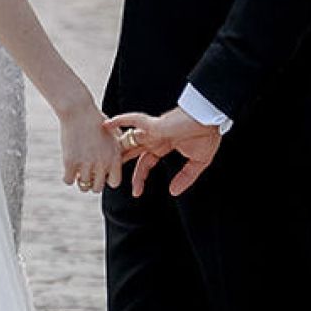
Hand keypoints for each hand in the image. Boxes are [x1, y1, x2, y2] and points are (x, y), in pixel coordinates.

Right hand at [59, 93, 125, 197]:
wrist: (79, 110)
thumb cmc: (97, 120)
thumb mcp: (113, 134)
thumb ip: (118, 149)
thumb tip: (121, 159)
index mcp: (114, 158)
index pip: (114, 183)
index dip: (107, 179)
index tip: (101, 172)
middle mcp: (102, 163)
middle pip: (97, 188)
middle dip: (92, 182)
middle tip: (87, 173)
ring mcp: (86, 163)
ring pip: (83, 186)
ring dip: (80, 180)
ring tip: (78, 171)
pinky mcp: (70, 161)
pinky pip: (68, 180)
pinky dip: (68, 177)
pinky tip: (68, 168)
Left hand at [109, 106, 223, 198]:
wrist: (211, 118)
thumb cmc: (207, 134)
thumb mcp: (198, 162)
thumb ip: (186, 177)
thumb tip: (173, 192)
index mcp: (164, 145)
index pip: (146, 163)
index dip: (140, 177)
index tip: (136, 192)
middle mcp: (156, 138)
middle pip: (132, 152)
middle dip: (120, 163)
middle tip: (107, 175)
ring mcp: (153, 130)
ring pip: (129, 138)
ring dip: (116, 146)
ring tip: (100, 154)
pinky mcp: (154, 124)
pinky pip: (133, 120)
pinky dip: (120, 121)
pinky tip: (107, 124)